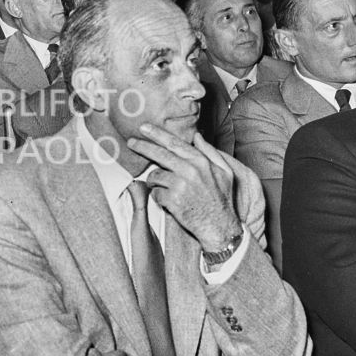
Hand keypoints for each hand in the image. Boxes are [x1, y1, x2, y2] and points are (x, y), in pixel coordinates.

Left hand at [127, 125, 240, 250]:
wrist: (220, 227)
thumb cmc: (222, 199)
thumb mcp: (224, 172)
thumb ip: (210, 152)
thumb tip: (197, 136)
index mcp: (201, 162)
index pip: (174, 143)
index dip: (157, 134)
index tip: (144, 128)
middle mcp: (189, 171)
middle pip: (159, 154)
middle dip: (142, 146)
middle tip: (130, 142)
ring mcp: (180, 185)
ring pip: (155, 175)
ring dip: (155, 181)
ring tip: (164, 187)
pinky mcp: (172, 200)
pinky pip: (155, 193)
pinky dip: (158, 197)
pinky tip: (168, 201)